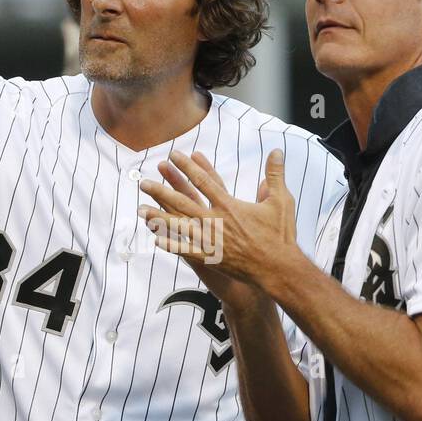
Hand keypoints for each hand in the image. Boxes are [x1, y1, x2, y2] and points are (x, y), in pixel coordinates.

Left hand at [138, 148, 297, 294]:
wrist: (279, 269)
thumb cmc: (281, 235)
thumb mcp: (282, 200)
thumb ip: (275, 174)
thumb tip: (276, 151)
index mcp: (230, 205)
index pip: (204, 181)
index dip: (188, 167)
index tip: (174, 156)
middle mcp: (217, 221)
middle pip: (183, 201)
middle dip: (162, 190)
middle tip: (144, 182)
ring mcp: (212, 240)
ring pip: (179, 225)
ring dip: (158, 217)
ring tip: (140, 210)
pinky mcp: (212, 258)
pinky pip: (186, 251)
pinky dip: (171, 245)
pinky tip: (155, 240)